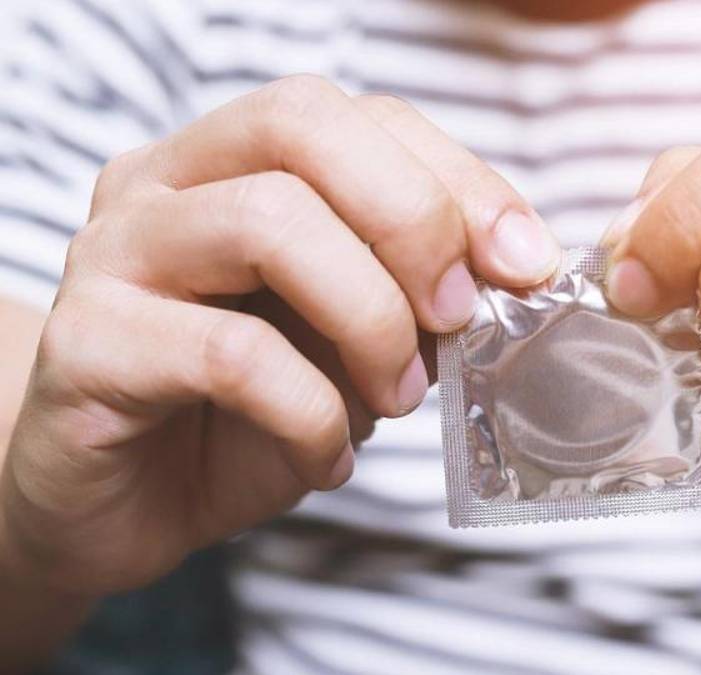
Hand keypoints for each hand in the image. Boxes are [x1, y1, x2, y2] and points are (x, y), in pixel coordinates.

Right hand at [0, 75, 559, 594]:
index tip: (526, 264)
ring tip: (400, 398)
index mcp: (232, 161)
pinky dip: (312, 413)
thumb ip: (415, 292)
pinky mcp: (84, 346)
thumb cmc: (247, 415)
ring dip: (370, 318)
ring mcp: (113, 254)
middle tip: (458, 318)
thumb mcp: (353, 341)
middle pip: (301, 125)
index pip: (359, 116)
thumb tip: (516, 268)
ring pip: (267, 221)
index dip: (459, 179)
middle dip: (414, 220)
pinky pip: (229, 354)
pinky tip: (328, 458)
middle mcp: (162, 183)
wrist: (126, 506)